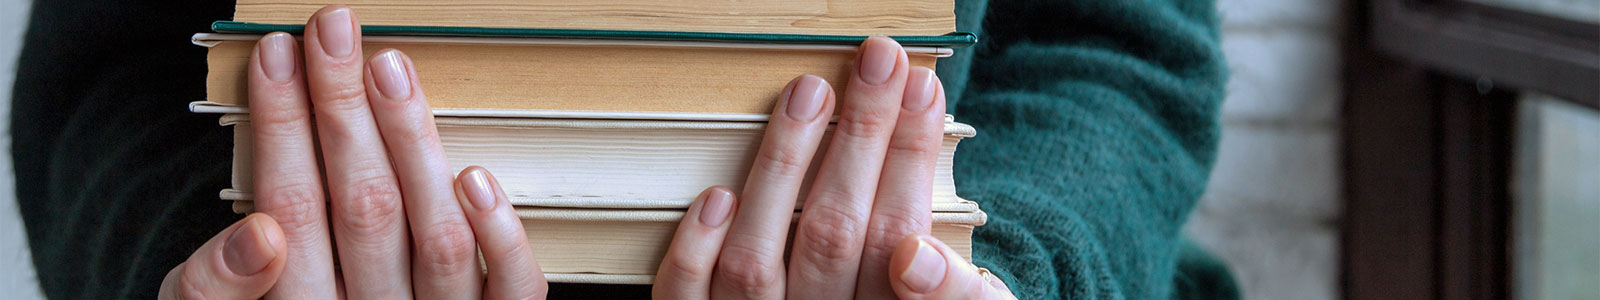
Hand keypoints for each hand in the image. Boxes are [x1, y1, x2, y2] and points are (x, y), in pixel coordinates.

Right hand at [159, 5, 545, 298]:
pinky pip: (513, 294)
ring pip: (438, 238)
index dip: (282, 127)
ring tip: (389, 70)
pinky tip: (476, 173)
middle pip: (362, 208)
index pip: (289, 208)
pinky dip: (502, 235)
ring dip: (414, 145)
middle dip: (342, 111)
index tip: (276, 58)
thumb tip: (259, 232)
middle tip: (331, 33)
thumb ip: (216, 288)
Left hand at [652, 37, 1016, 298]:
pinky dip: (698, 251)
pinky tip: (718, 195)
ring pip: (757, 264)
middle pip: (837, 234)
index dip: (913, 161)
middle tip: (880, 60)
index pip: (901, 238)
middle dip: (863, 136)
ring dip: (781, 168)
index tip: (923, 91)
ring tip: (808, 92)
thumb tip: (915, 253)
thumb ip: (956, 294)